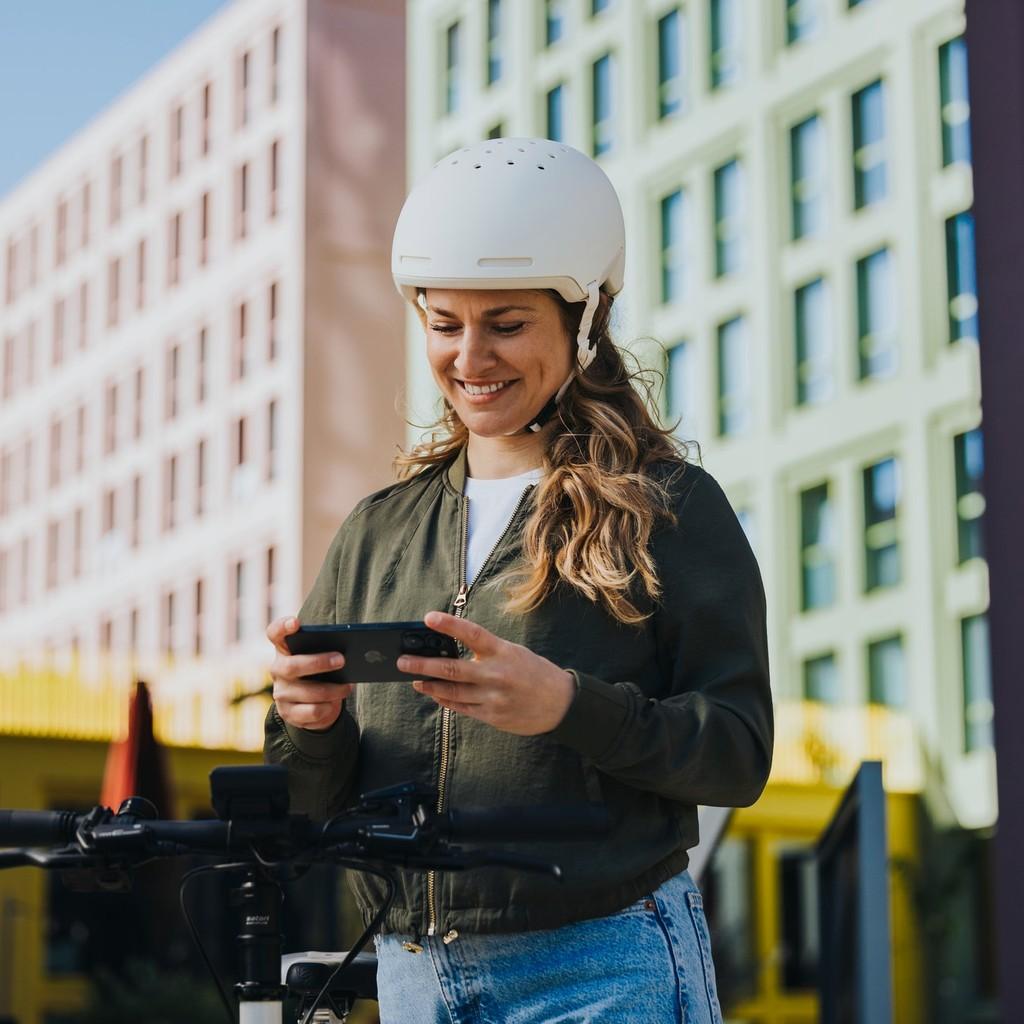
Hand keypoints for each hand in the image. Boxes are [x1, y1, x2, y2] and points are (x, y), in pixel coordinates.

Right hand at [266, 616, 352, 731]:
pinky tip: (335, 704)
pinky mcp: (288, 713)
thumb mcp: (323, 656)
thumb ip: (330, 649)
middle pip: (292, 666)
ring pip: (306, 692)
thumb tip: (353, 652)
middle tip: (342, 660)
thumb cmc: (321, 671)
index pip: (275, 633)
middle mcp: (277, 669)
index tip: (295, 622)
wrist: (313, 703)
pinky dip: (327, 708)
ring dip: (332, 690)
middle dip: (318, 663)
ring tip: (348, 686)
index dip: (283, 627)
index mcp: (284, 649)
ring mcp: (281, 692)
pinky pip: (311, 712)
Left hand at [397, 611, 575, 735]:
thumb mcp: (513, 653)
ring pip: (452, 692)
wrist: (561, 704)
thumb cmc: (533, 672)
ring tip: (414, 679)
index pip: (472, 634)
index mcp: (503, 652)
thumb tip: (451, 651)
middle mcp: (496, 675)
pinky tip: (434, 694)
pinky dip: (445, 700)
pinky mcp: (492, 716)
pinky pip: (461, 708)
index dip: (449, 624)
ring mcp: (493, 698)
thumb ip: (486, 652)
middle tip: (402, 662)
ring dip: (430, 686)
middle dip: (423, 665)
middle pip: (452, 669)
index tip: (428, 618)